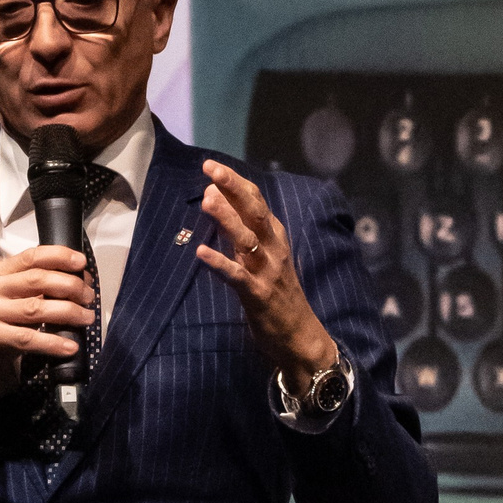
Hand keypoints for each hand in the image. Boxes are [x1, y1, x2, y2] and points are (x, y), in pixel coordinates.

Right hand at [0, 245, 93, 425]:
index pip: (31, 257)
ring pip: (36, 308)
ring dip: (68, 312)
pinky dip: (52, 342)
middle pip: (37, 280)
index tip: (82, 264)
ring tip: (86, 318)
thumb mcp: (5, 304)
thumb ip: (30, 291)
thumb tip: (74, 283)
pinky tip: (69, 346)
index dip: (60, 256)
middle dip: (70, 286)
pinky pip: (27, 338)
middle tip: (89, 297)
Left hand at [196, 160, 335, 392]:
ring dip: (227, 218)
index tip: (213, 166)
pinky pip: (237, 276)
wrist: (301, 336)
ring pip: (247, 239)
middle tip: (211, 170)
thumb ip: (246, 234)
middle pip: (255, 212)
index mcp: (276, 238)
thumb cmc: (279, 295)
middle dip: (233, 189)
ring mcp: (267, 272)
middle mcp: (274, 250)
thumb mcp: (266, 258)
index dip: (236, 183)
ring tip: (207, 199)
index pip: (257, 202)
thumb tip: (218, 204)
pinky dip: (219, 263)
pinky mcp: (258, 295)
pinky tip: (201, 252)